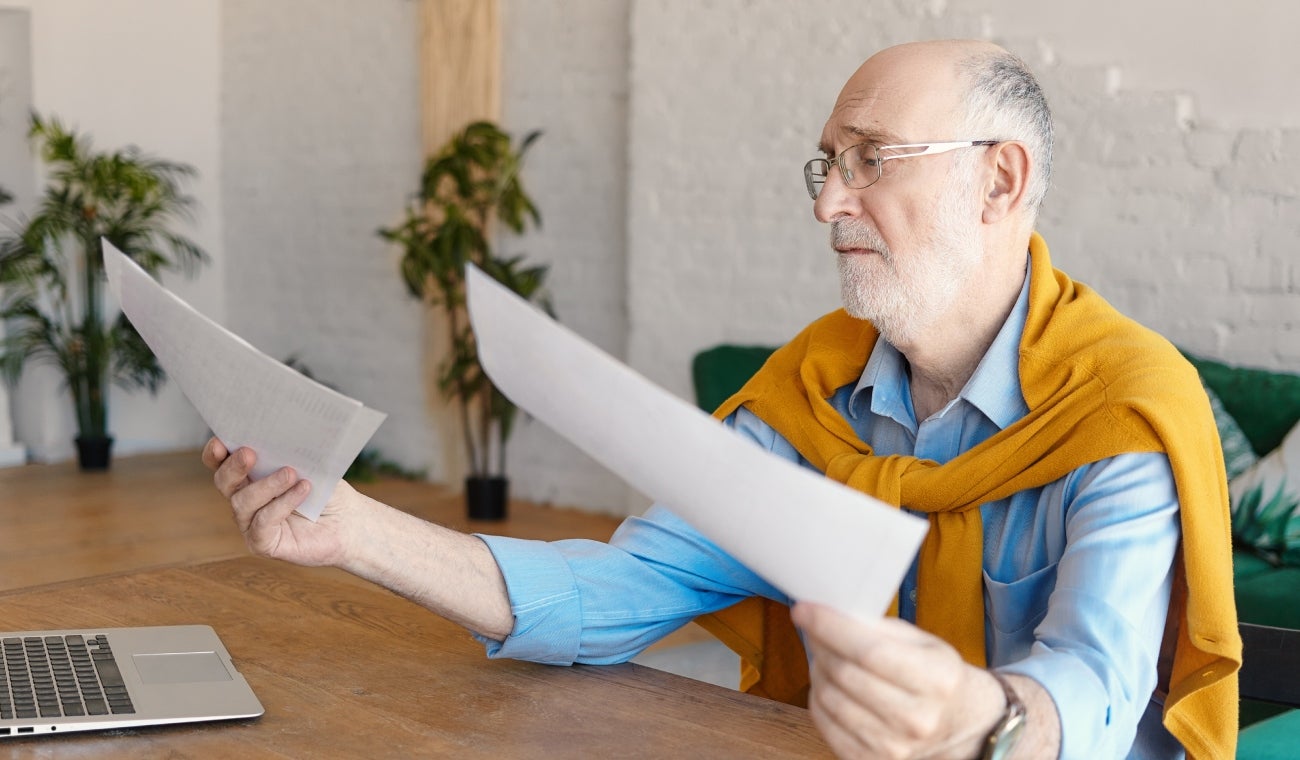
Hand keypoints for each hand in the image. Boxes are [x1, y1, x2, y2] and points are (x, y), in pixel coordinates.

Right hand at [202, 437, 353, 566]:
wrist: (349, 522)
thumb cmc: (327, 490)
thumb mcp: (310, 465)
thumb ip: (290, 452)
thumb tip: (279, 435)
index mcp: (250, 476)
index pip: (221, 464)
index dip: (215, 454)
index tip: (220, 442)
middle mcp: (245, 500)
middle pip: (224, 482)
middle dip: (233, 467)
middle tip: (249, 454)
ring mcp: (251, 524)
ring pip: (243, 502)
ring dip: (267, 485)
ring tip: (291, 473)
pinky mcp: (263, 544)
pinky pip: (262, 523)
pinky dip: (282, 503)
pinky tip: (302, 490)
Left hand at [791, 602, 1004, 759]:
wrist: (957, 722)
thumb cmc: (935, 674)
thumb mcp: (923, 642)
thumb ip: (880, 628)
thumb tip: (830, 613)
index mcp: (935, 679)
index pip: (869, 651)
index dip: (830, 627)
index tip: (804, 609)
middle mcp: (916, 718)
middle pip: (845, 674)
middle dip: (820, 644)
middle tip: (813, 626)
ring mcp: (893, 746)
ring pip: (829, 697)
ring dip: (817, 669)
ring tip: (826, 655)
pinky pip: (824, 723)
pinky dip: (817, 697)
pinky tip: (828, 683)